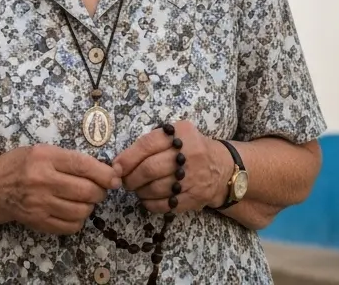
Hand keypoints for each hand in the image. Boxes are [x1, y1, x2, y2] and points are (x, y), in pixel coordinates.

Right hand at [0, 144, 119, 235]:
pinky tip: (73, 211)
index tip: (115, 178)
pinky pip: (71, 226)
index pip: (83, 166)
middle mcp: (42, 181)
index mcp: (44, 157)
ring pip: (82, 210)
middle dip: (100, 191)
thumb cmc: (21, 164)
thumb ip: (71, 159)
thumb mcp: (43, 151)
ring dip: (90, 206)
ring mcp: (39, 204)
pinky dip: (79, 220)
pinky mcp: (38, 222)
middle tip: (98, 189)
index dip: (105, 174)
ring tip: (84, 199)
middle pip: (86, 191)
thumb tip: (106, 170)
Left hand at [111, 121, 232, 214]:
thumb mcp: (177, 134)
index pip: (147, 145)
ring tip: (137, 189)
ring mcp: (194, 178)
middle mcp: (190, 154)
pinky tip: (147, 199)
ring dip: (139, 191)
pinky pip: (165, 204)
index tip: (116, 167)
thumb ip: (152, 142)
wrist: (222, 168)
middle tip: (125, 181)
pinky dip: (150, 204)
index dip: (127, 158)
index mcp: (182, 134)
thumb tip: (120, 161)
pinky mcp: (195, 197)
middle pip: (150, 169)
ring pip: (155, 188)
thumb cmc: (190, 149)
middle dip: (131, 178)